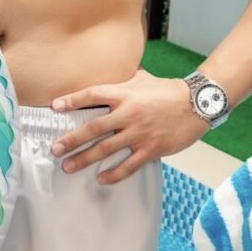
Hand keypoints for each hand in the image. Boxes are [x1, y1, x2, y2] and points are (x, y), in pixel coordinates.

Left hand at [50, 69, 208, 184]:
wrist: (197, 104)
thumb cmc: (168, 90)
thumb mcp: (144, 78)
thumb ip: (125, 79)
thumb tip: (113, 71)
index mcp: (125, 94)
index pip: (93, 95)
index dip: (73, 100)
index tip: (55, 106)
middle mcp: (129, 114)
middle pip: (94, 127)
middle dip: (72, 139)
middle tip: (55, 148)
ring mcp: (139, 133)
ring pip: (107, 149)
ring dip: (85, 159)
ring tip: (68, 166)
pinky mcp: (151, 149)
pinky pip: (129, 165)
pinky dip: (114, 173)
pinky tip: (101, 179)